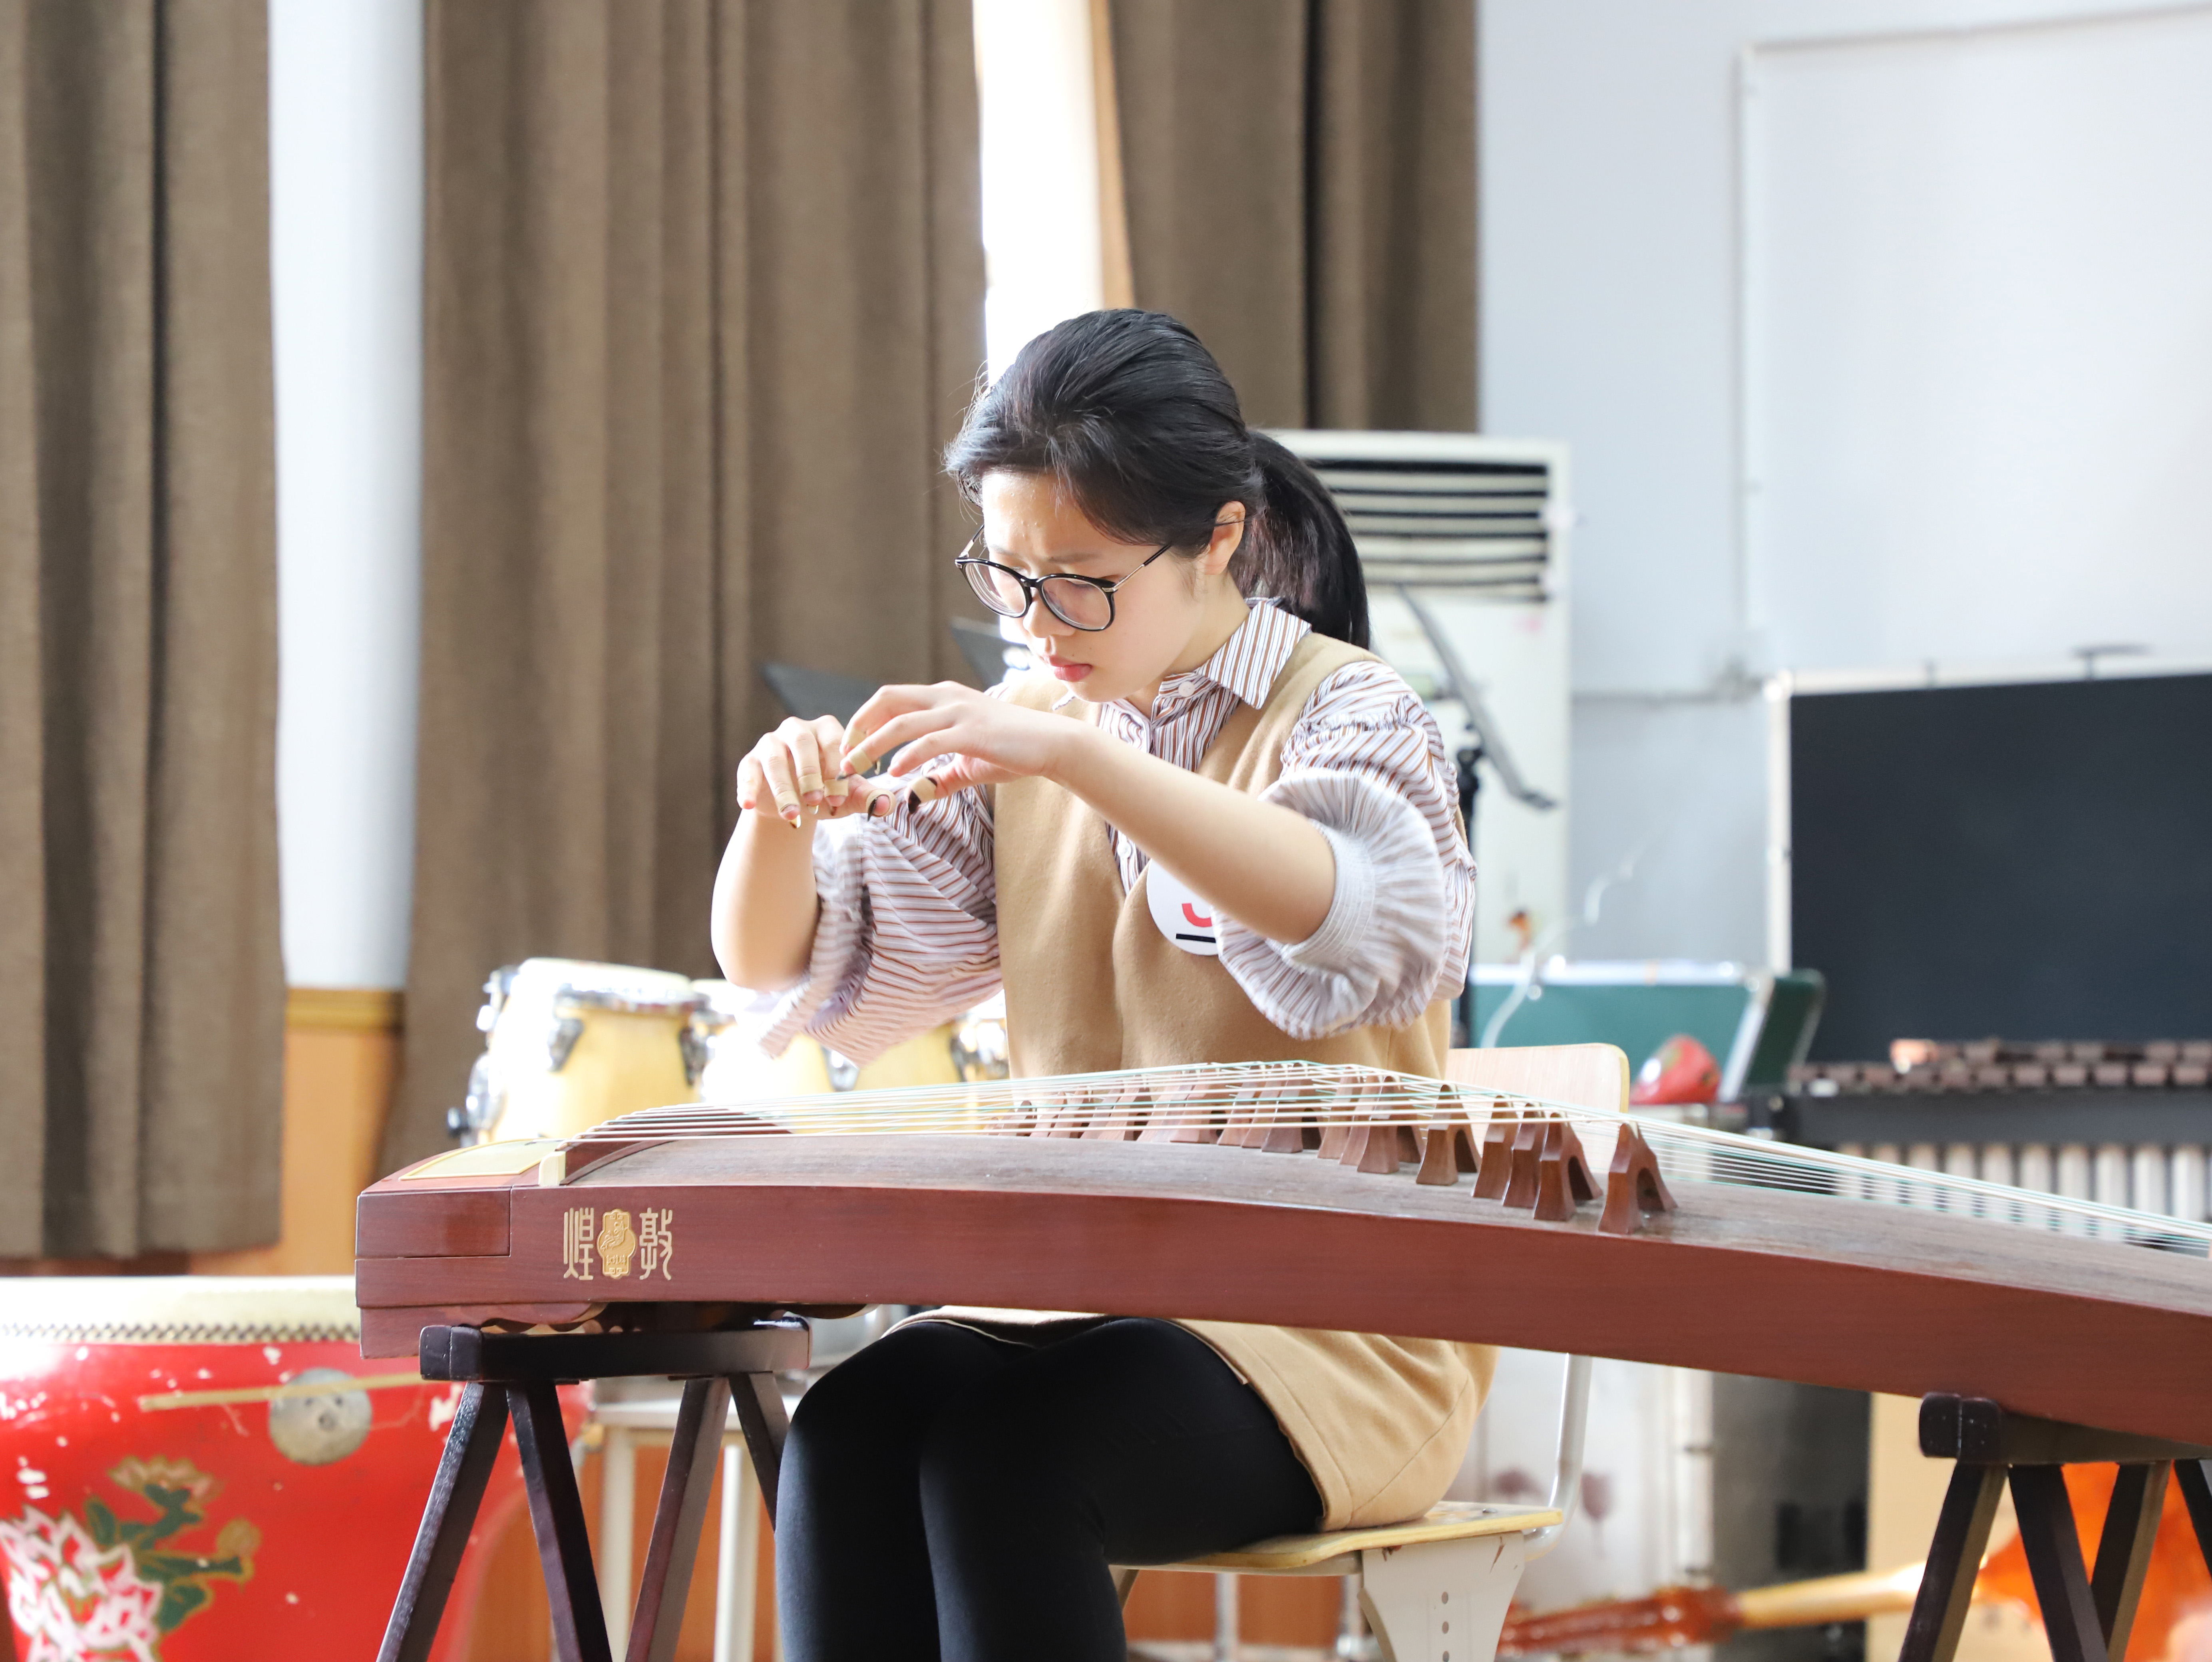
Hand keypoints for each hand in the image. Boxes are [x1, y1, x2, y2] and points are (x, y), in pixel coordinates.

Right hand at [736, 716, 902, 825]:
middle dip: (810, 773)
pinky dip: (748, 788)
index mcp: (826, 730)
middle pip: (802, 743)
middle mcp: (797, 730)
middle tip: (816, 801)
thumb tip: (888, 804)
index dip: (837, 769)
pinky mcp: (750, 761)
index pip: (833, 742)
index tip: (841, 798)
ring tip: (792, 815)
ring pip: (775, 761)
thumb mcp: (846, 798)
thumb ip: (867, 797)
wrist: (794, 809)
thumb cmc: (826, 794)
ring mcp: (770, 743)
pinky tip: (749, 805)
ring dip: (784, 789)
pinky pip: (748, 771)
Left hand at [842, 682, 1077, 801]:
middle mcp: (947, 697)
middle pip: (887, 699)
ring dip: (873, 743)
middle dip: (859, 726)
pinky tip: (894, 772)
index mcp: (943, 698)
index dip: (865, 720)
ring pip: (902, 720)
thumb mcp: (969, 763)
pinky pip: (930, 740)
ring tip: (854, 766)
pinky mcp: (971, 731)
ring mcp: (959, 712)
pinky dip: (907, 756)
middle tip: (843, 756)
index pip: (891, 698)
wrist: (1051, 745)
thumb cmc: (1013, 751)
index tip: (852, 747)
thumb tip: (918, 795)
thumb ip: (941, 776)